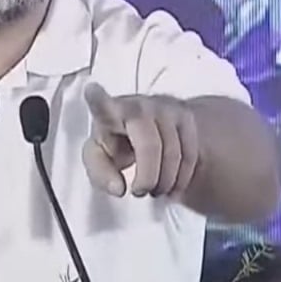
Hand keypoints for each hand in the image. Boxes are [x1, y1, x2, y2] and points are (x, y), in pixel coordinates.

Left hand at [81, 82, 199, 198]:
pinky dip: (181, 178)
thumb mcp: (100, 157)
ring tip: (154, 190)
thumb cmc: (116, 140)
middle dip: (148, 177)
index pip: (102, 104)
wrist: (150, 125)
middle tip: (139, 191)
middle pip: (150, 146)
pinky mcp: (185, 116)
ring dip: (165, 181)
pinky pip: (190, 154)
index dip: (98, 99)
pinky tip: (171, 186)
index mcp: (109, 112)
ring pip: (173, 153)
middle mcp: (138, 105)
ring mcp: (165, 108)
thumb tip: (119, 188)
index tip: (91, 90)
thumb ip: (100, 173)